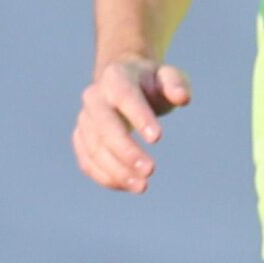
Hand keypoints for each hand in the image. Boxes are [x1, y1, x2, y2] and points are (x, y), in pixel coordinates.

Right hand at [72, 56, 191, 191]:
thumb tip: (182, 97)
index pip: (124, 96)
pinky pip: (88, 161)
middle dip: (125, 150)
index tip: (158, 138)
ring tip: (142, 185)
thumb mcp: (167, 76)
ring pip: (94, 147)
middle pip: (104, 125)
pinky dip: (105, 177)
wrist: (121, 83)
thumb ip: (176, 84)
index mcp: (115, 77)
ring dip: (116, 170)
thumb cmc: (150, 83)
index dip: (138, 116)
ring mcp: (84, 119)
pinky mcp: (81, 138)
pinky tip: (128, 185)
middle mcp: (94, 97)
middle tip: (150, 170)